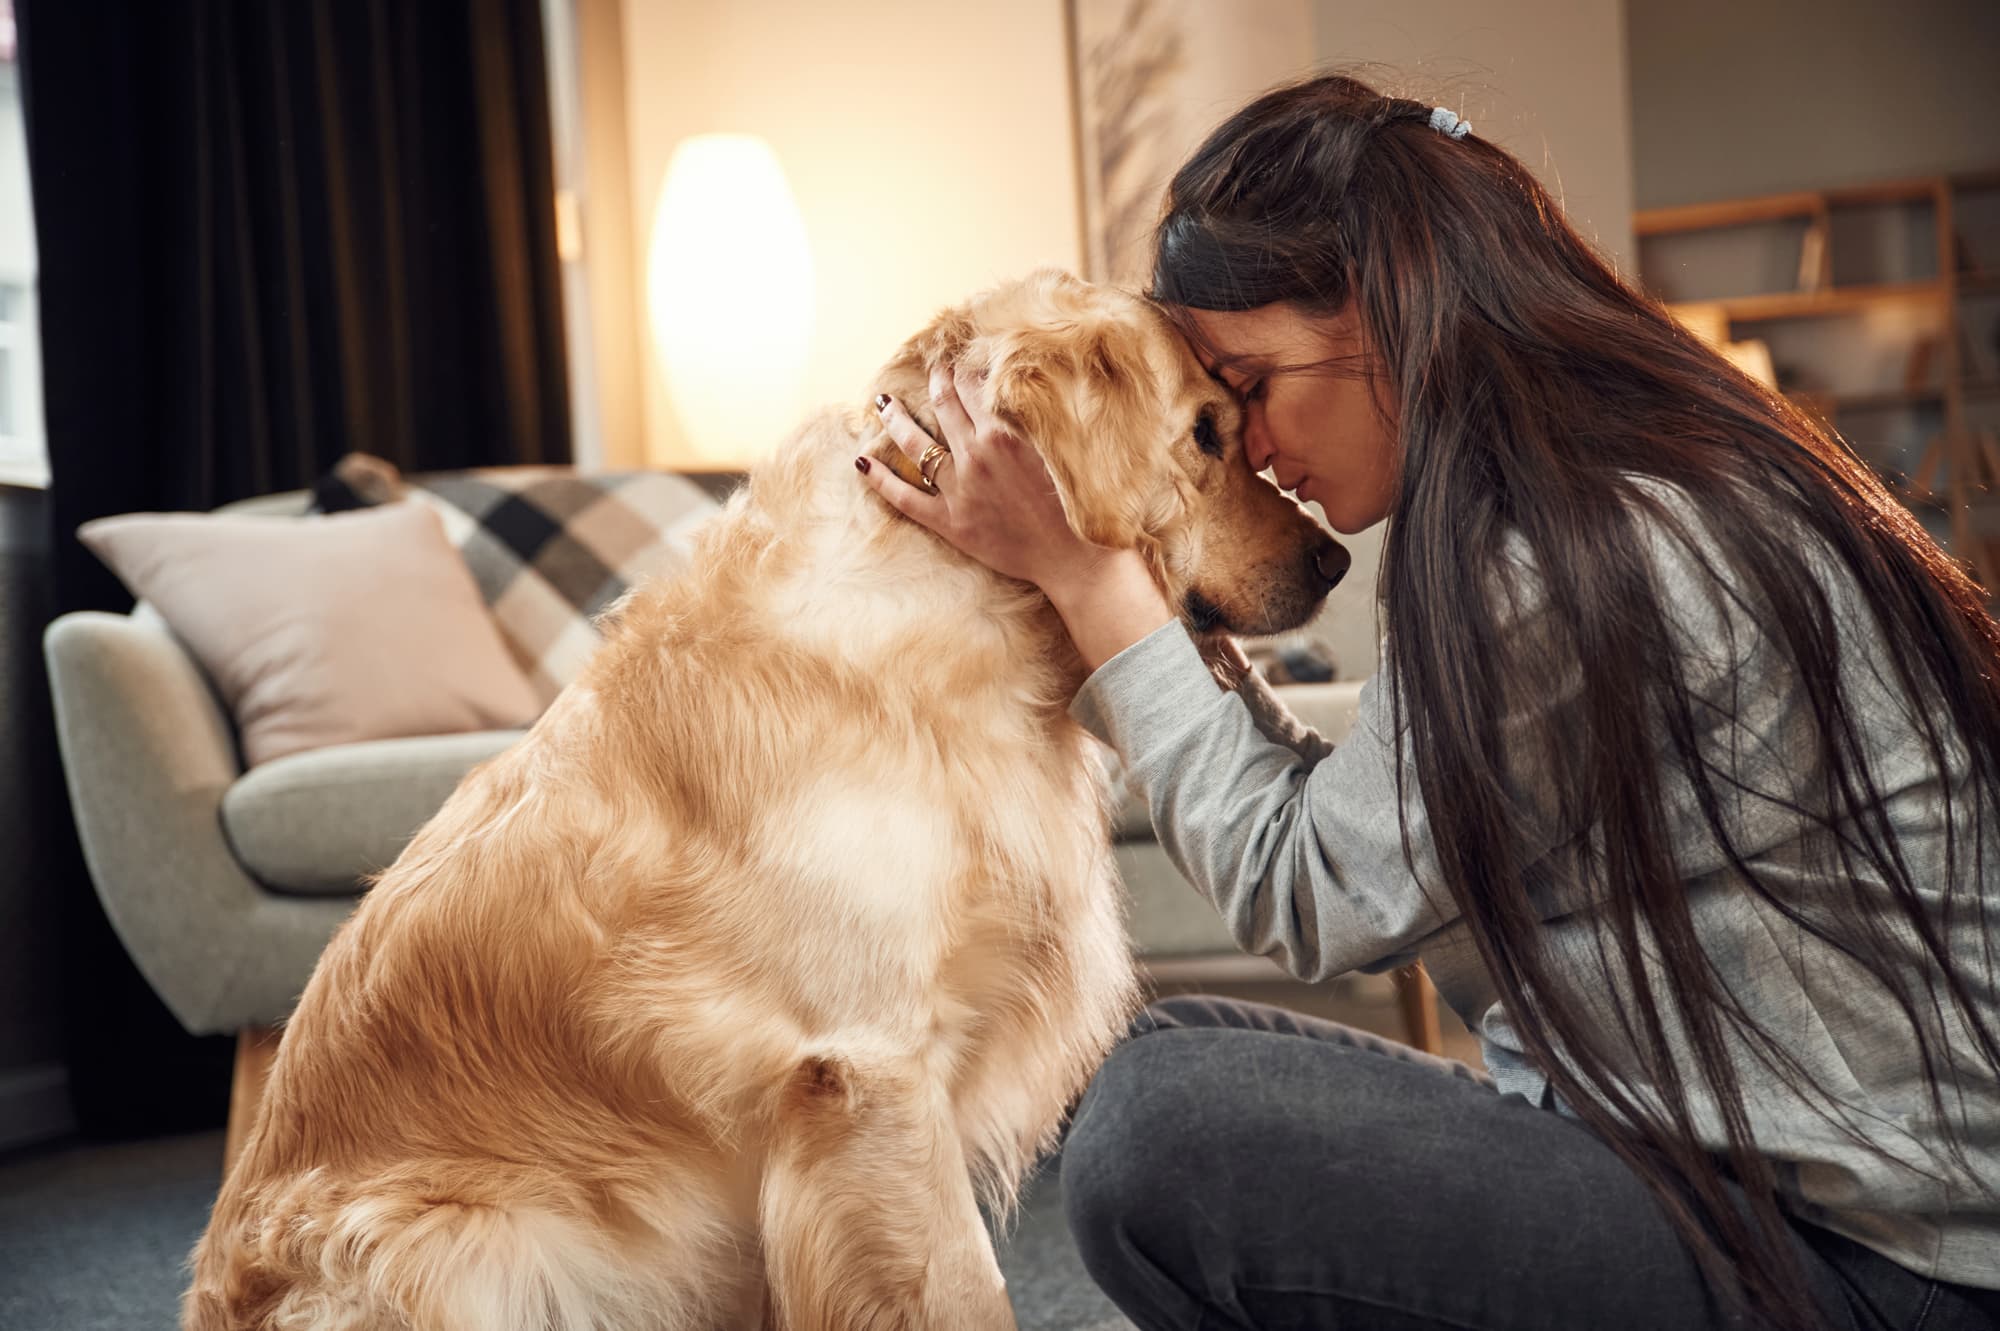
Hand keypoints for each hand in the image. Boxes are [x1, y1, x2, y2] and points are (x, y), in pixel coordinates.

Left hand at [856, 362, 1111, 594]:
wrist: (1073, 557)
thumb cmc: (1078, 503)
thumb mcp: (1060, 446)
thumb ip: (1032, 417)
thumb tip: (1012, 389)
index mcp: (1004, 432)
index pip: (974, 386)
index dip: (965, 369)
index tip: (962, 359)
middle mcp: (975, 454)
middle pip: (944, 405)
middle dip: (936, 381)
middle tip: (932, 368)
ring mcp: (958, 488)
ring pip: (915, 444)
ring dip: (896, 419)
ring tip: (883, 403)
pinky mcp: (949, 520)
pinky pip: (904, 497)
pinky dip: (880, 479)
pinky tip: (861, 462)